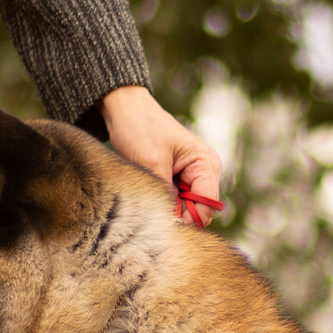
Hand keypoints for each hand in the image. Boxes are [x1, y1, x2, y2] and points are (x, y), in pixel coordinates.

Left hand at [99, 85, 224, 224]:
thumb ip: (165, 195)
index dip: (189, 220)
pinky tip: (148, 194)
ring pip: (185, 209)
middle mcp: (204, 172)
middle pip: (199, 210)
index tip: (164, 223)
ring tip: (147, 197)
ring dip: (168, 209)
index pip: (207, 205)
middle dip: (178, 215)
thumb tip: (170, 223)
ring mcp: (192, 176)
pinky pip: (175, 202)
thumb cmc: (140, 129)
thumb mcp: (151, 164)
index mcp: (206, 164)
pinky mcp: (178, 179)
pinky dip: (162, 203)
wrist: (125, 109)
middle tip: (151, 211)